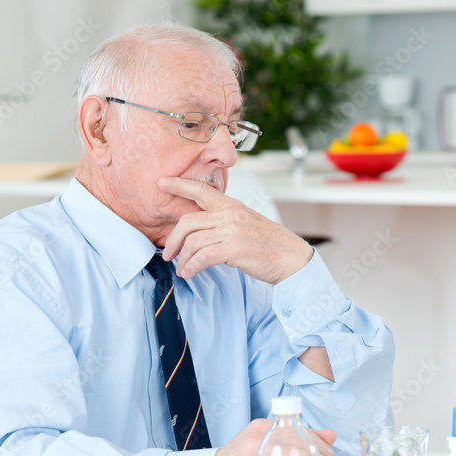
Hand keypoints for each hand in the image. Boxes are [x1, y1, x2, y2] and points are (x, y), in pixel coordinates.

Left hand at [158, 178, 312, 283]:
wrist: (292, 259)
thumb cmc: (272, 246)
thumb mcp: (248, 225)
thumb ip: (226, 223)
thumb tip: (203, 232)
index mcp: (233, 206)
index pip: (202, 190)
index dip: (179, 185)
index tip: (163, 182)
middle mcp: (231, 215)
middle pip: (188, 221)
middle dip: (172, 239)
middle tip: (167, 253)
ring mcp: (232, 230)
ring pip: (193, 241)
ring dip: (182, 259)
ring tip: (182, 268)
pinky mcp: (233, 248)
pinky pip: (202, 256)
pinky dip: (192, 267)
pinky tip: (190, 273)